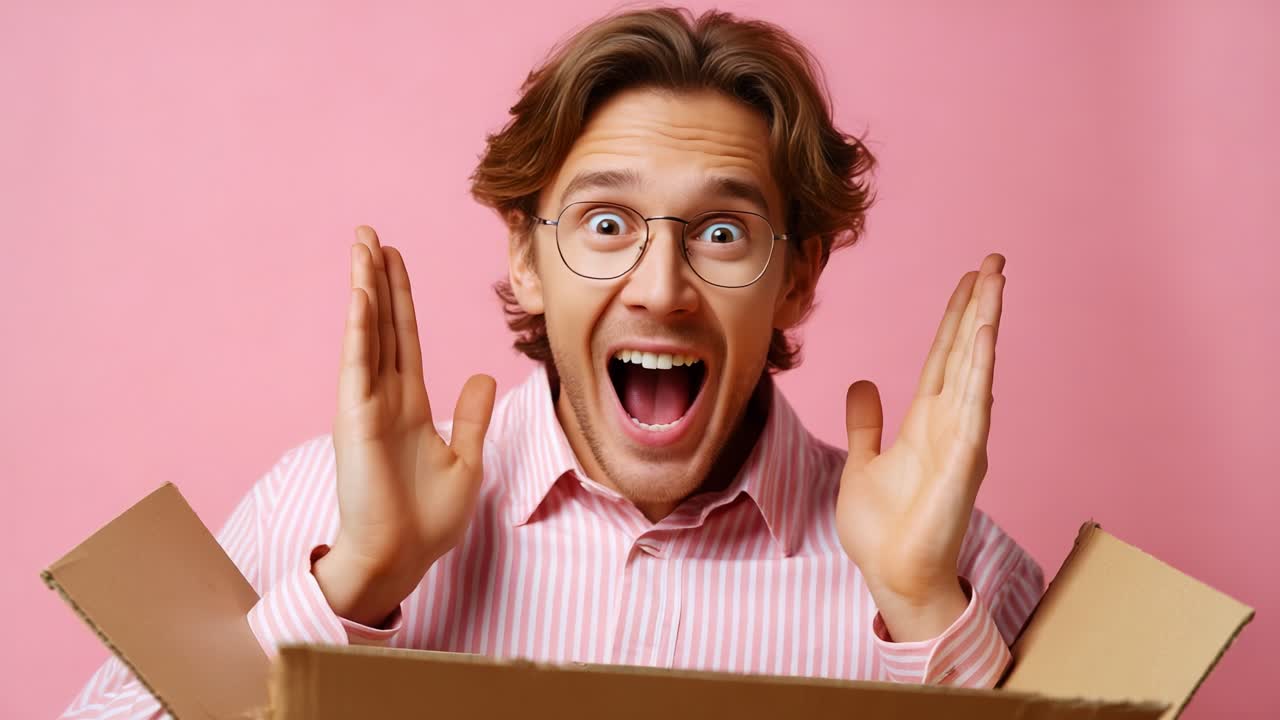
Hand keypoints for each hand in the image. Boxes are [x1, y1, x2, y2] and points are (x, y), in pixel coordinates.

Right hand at [314, 225, 495, 626]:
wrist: (401, 557)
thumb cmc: (428, 520)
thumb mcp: (466, 461)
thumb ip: (472, 416)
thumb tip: (484, 375)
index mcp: (410, 405)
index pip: (405, 338)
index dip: (400, 297)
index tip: (394, 258)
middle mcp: (384, 398)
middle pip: (381, 324)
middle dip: (376, 278)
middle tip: (368, 233)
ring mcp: (366, 406)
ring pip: (366, 334)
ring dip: (363, 289)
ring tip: (360, 246)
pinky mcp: (356, 420)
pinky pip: (358, 365)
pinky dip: (359, 329)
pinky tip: (360, 295)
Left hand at [836, 254, 1005, 640]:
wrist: (893, 577)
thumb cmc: (883, 531)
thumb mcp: (862, 464)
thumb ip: (865, 425)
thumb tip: (863, 384)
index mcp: (925, 422)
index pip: (943, 356)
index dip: (956, 317)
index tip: (970, 278)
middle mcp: (949, 424)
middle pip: (966, 351)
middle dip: (979, 304)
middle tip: (995, 260)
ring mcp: (961, 440)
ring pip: (977, 368)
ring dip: (986, 322)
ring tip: (997, 279)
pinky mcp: (964, 461)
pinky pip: (975, 406)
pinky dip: (980, 369)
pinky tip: (985, 334)